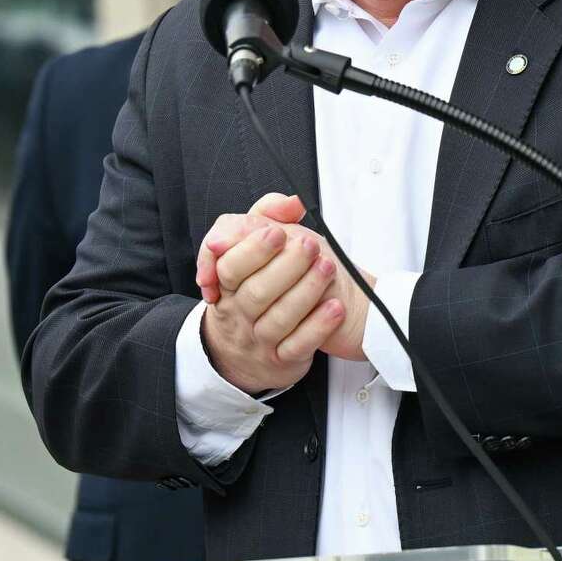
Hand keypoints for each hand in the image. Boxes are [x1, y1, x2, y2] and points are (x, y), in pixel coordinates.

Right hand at [197, 194, 373, 392]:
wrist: (249, 348)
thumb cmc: (256, 286)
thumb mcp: (253, 248)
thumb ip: (266, 217)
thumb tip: (291, 201)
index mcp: (227, 284)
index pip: (230, 267)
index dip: (252, 250)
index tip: (277, 233)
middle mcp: (240, 312)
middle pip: (256, 292)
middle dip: (286, 266)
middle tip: (310, 246)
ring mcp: (261, 338)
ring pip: (279, 319)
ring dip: (306, 292)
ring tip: (328, 269)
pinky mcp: (284, 359)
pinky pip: (299, 346)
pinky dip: (318, 326)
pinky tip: (334, 309)